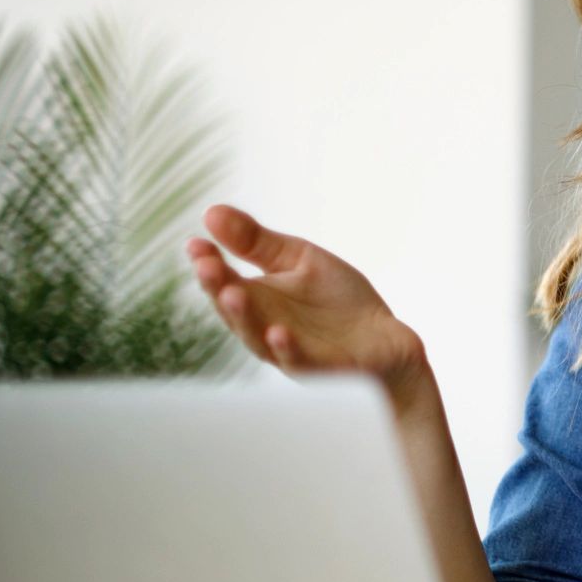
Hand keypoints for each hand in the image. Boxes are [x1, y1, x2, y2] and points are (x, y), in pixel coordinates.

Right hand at [185, 204, 428, 406]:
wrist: (385, 339)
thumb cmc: (338, 301)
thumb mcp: (298, 260)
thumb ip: (257, 242)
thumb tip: (211, 212)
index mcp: (256, 298)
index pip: (223, 280)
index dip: (208, 263)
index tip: (196, 243)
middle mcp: (264, 326)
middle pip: (233, 309)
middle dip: (217, 287)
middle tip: (206, 266)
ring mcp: (289, 351)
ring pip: (257, 338)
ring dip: (243, 318)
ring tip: (232, 294)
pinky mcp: (321, 368)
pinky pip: (299, 362)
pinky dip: (287, 349)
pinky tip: (278, 333)